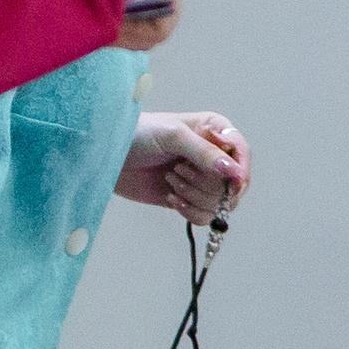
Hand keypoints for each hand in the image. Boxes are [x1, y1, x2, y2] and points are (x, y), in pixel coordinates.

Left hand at [116, 112, 248, 223]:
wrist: (106, 155)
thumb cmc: (137, 134)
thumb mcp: (173, 136)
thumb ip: (205, 153)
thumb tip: (233, 172)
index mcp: (215, 132)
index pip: (242, 154)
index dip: (240, 171)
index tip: (231, 183)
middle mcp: (213, 156)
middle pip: (234, 184)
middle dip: (206, 183)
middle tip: (178, 171)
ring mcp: (201, 180)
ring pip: (220, 203)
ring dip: (195, 196)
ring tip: (170, 181)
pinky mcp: (188, 199)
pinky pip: (204, 216)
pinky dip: (189, 211)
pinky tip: (170, 197)